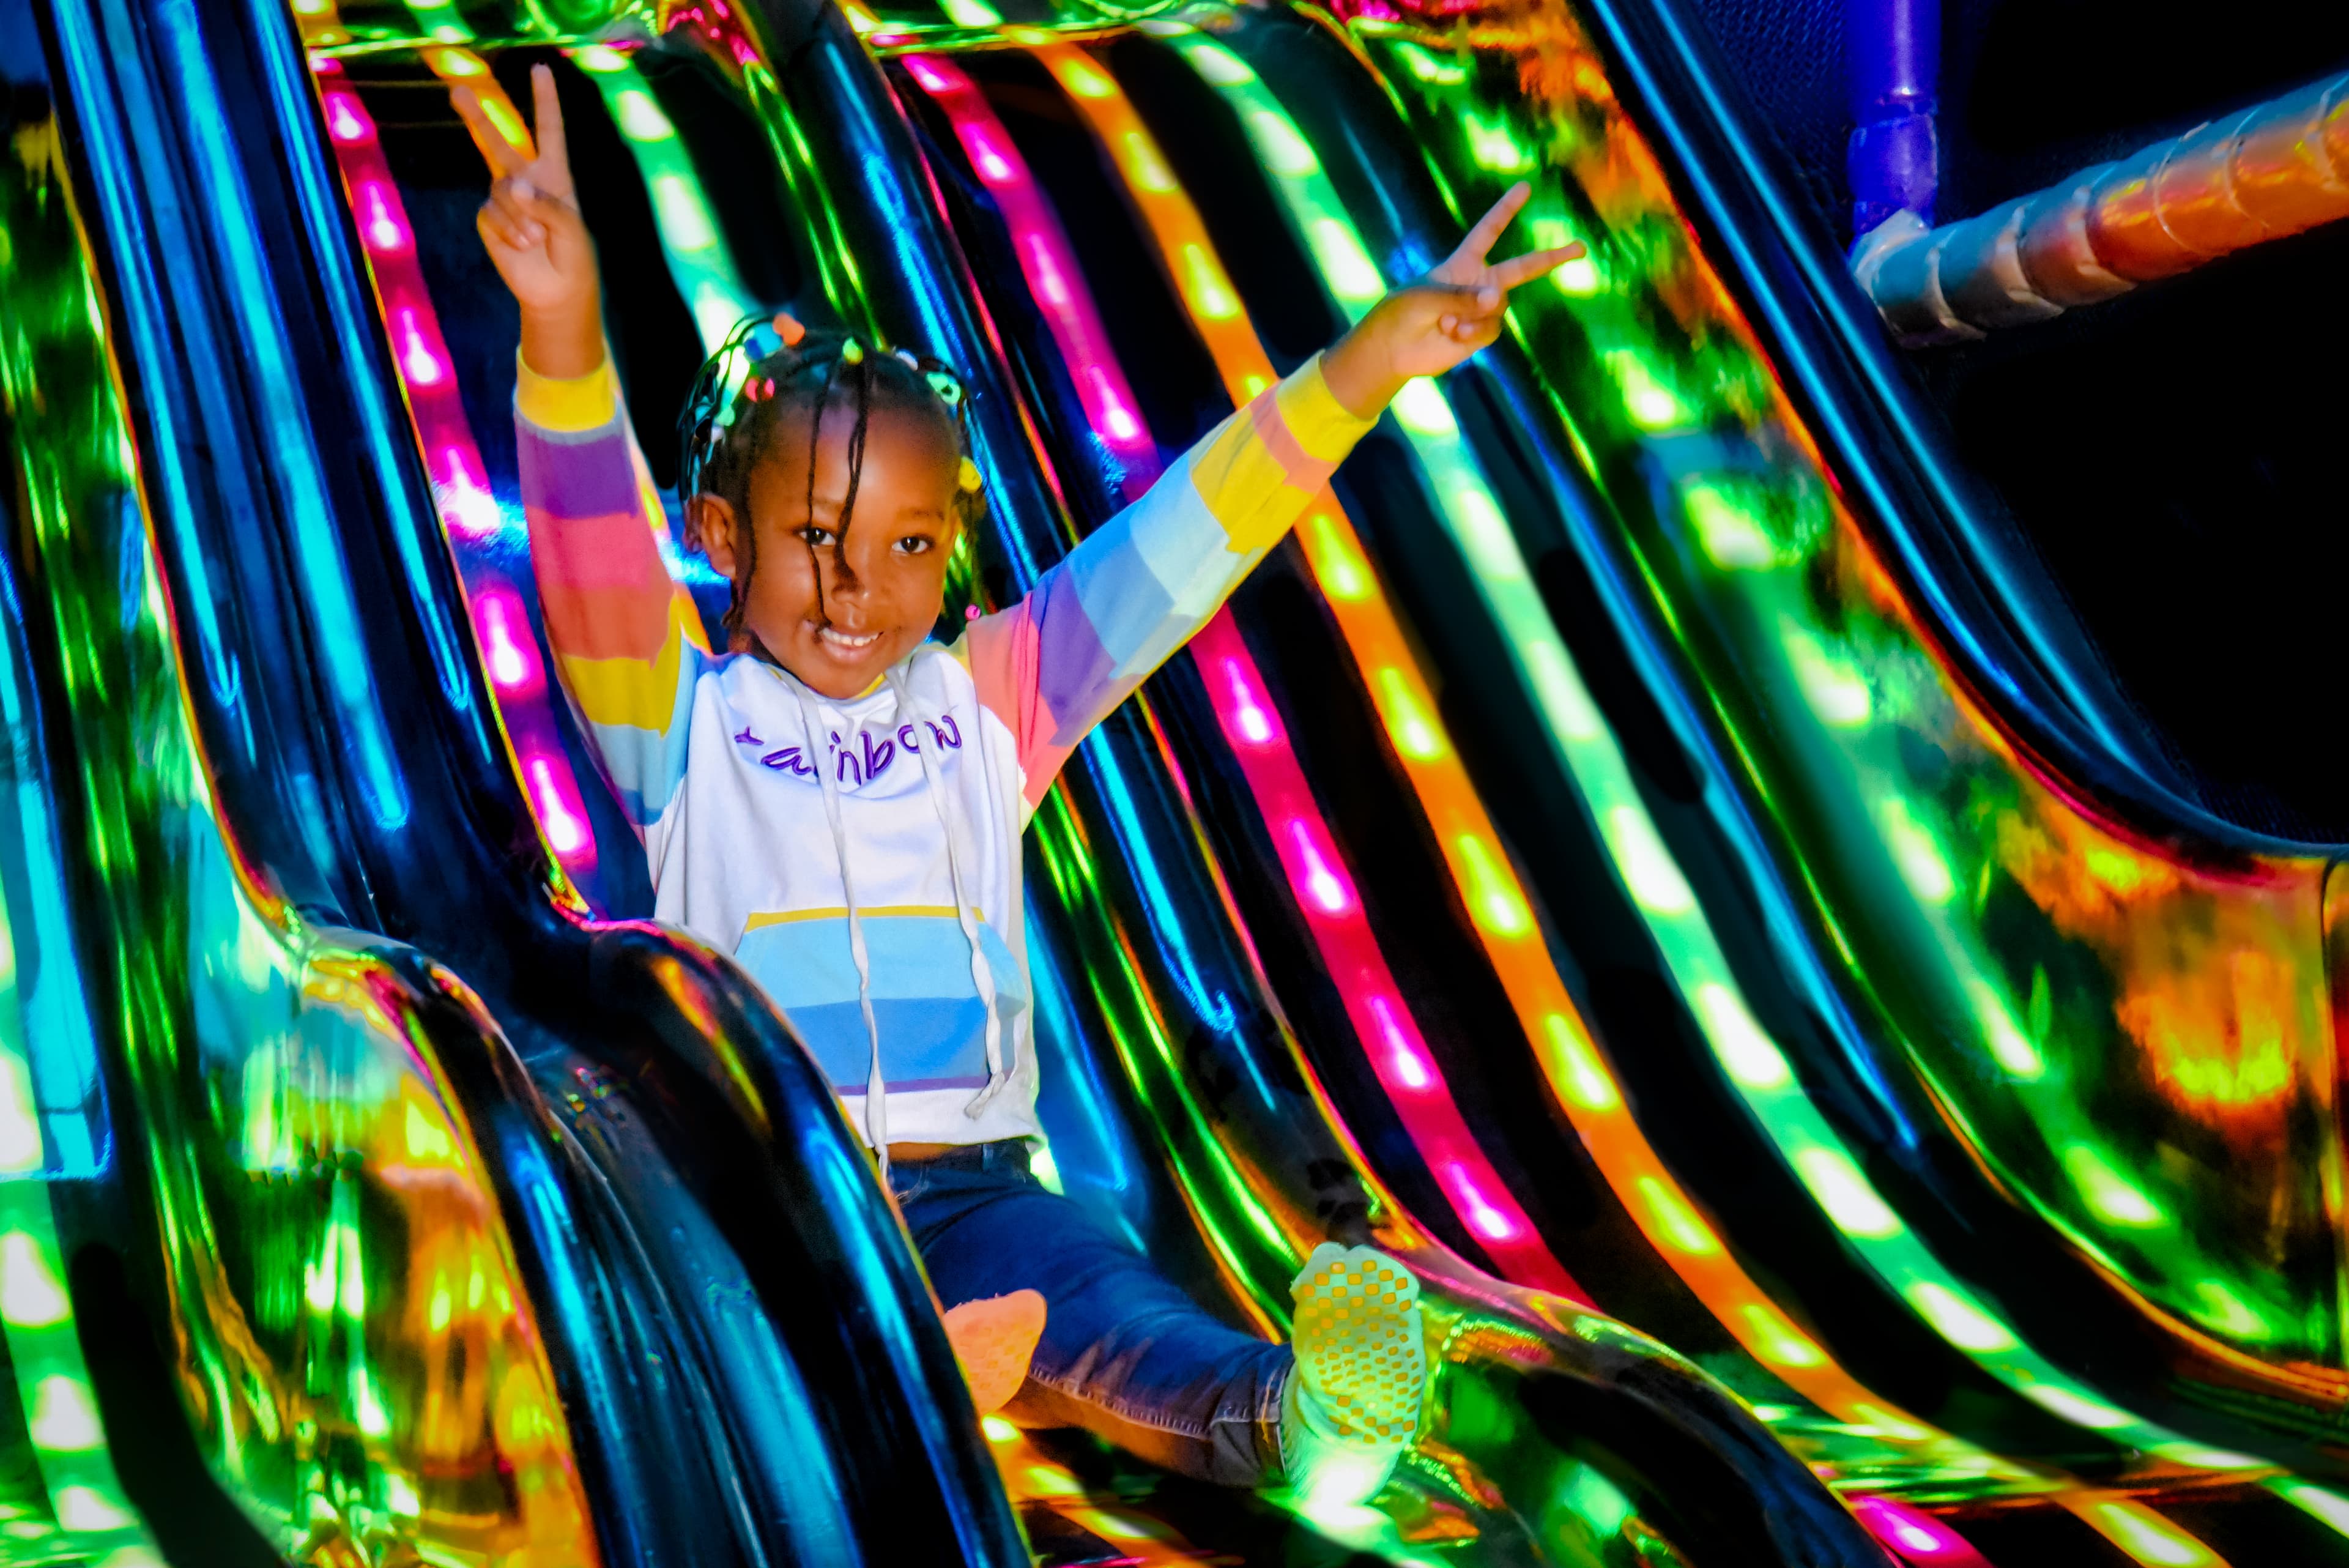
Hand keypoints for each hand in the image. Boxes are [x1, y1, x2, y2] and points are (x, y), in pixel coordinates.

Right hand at [453, 64, 601, 377]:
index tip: (541, 69)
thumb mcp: (572, 227)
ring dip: (520, 216)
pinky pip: (492, 213)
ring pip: (501, 190)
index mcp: (554, 174)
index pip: (549, 131)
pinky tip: (522, 244)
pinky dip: (508, 230)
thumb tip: (510, 184)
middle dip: (477, 117)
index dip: (545, 100)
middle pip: (498, 142)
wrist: (557, 292)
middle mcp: (525, 180)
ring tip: (537, 240)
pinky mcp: (488, 219)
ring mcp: (504, 199)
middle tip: (457, 89)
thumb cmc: (573, 256)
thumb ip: (547, 203)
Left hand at [1320, 182, 1582, 417]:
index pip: (1488, 231)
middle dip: (1552, 258)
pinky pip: (1492, 328)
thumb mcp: (1426, 297)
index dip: (1506, 210)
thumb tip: (1499, 299)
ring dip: (1474, 315)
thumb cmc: (1402, 313)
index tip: (1524, 188)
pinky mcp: (1481, 333)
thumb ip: (1463, 297)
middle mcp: (1479, 282)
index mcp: (1463, 262)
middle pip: (1522, 268)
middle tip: (1581, 247)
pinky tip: (1452, 335)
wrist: (1393, 349)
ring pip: (1500, 306)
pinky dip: (1474, 333)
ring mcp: (1482, 309)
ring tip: (1445, 323)